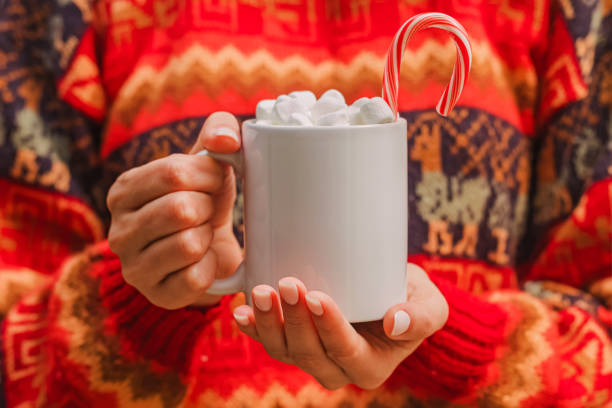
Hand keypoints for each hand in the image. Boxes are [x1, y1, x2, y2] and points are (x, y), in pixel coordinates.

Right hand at [107, 112, 242, 308]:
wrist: (212, 247)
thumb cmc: (206, 198)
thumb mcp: (211, 159)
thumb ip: (219, 130)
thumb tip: (227, 140)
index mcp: (124, 190)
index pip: (174, 173)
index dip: (209, 176)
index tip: (214, 182)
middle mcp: (118, 230)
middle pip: (181, 209)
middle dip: (208, 208)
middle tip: (207, 212)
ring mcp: (133, 268)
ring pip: (188, 244)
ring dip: (208, 237)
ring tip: (203, 234)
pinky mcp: (157, 296)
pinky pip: (197, 278)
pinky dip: (212, 267)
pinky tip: (204, 261)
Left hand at [233, 264, 447, 389]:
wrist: (386, 290)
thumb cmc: (409, 297)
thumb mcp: (430, 304)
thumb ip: (423, 316)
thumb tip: (395, 323)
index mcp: (369, 366)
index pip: (346, 352)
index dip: (329, 328)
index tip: (318, 296)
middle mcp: (336, 368)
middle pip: (309, 353)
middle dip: (295, 320)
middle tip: (287, 283)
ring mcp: (310, 355)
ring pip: (284, 349)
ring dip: (268, 322)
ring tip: (259, 291)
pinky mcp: (292, 339)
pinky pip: (268, 340)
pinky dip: (252, 326)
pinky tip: (239, 309)